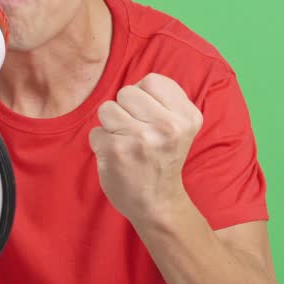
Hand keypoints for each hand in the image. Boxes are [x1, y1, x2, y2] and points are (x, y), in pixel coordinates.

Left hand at [89, 73, 203, 222]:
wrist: (157, 203)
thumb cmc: (163, 158)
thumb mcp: (180, 126)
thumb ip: (163, 100)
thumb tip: (135, 85)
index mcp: (187, 117)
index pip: (151, 81)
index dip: (144, 97)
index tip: (151, 119)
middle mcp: (168, 126)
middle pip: (126, 92)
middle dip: (125, 110)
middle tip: (137, 133)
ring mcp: (141, 139)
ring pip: (107, 108)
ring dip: (111, 126)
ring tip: (127, 144)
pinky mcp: (116, 151)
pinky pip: (96, 131)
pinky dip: (101, 143)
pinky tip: (117, 157)